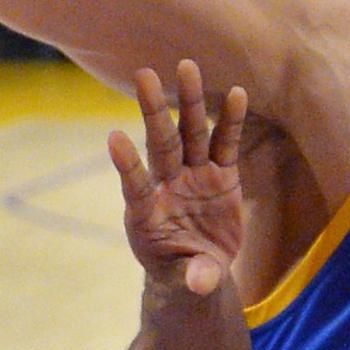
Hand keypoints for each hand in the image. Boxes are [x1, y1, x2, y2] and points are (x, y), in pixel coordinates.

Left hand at [108, 59, 247, 296]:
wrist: (200, 269)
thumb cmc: (184, 274)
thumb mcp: (189, 283)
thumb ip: (195, 278)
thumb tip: (203, 283)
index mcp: (148, 214)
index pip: (136, 185)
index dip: (126, 164)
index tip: (112, 138)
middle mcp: (169, 186)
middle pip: (161, 143)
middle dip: (154, 110)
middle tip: (144, 75)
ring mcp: (195, 176)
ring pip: (191, 132)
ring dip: (190, 101)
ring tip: (187, 66)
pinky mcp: (222, 175)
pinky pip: (226, 143)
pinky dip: (230, 120)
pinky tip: (237, 93)